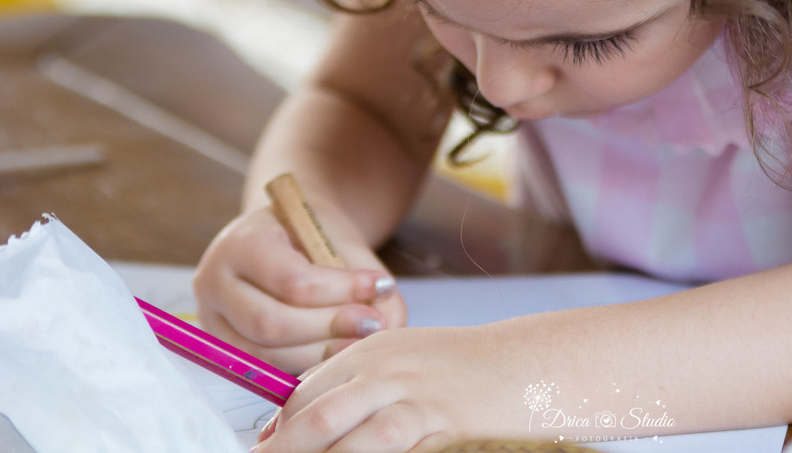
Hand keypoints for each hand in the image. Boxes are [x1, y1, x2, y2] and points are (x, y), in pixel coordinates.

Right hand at [193, 206, 406, 372]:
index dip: (342, 291)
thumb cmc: (309, 231)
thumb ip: (364, 274)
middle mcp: (214, 282)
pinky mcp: (225, 348)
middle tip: (373, 324)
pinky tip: (338, 352)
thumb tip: (390, 320)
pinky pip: (266, 367)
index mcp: (240, 242)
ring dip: (320, 354)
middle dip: (329, 329)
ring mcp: (213, 320)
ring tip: (362, 339)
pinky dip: (306, 365)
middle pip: (271, 324)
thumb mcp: (337, 237)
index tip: (382, 285)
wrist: (280, 233)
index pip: (291, 280)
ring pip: (266, 354)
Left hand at [254, 324, 527, 452]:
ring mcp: (420, 402)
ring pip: (358, 444)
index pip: (307, 392)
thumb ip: (351, 383)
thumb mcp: (400, 358)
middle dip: (288, 450)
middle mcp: (391, 373)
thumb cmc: (455, 368)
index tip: (266, 449)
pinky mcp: (447, 429)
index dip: (280, 430)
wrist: (521, 363)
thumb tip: (287, 424)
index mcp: (372, 352)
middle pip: (322, 418)